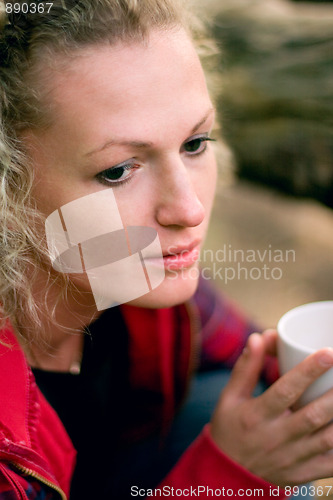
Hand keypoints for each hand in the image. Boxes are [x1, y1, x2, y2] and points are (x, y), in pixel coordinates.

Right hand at [210, 330, 332, 485]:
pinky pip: (331, 464)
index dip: (307, 371)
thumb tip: (258, 338)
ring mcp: (292, 458)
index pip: (285, 390)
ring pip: (327, 438)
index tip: (327, 353)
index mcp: (256, 416)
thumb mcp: (230, 397)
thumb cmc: (230, 428)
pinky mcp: (303, 474)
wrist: (227, 475)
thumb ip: (246, 367)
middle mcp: (276, 438)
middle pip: (312, 415)